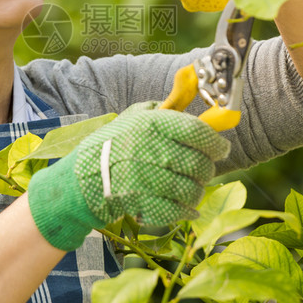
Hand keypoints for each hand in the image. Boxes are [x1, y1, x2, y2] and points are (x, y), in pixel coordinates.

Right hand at [27, 103, 230, 250]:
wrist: (82, 178)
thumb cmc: (114, 144)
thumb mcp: (136, 116)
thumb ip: (167, 107)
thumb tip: (196, 91)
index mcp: (151, 124)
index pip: (198, 132)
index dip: (216, 142)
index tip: (221, 147)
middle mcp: (150, 149)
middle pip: (200, 163)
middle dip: (207, 168)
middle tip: (203, 168)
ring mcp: (145, 178)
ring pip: (192, 189)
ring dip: (196, 190)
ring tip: (191, 186)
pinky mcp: (141, 203)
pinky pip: (177, 210)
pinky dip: (185, 210)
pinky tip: (185, 206)